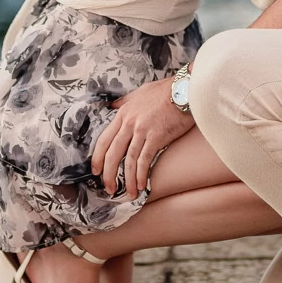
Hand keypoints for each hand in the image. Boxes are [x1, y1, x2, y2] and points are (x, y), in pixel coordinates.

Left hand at [89, 77, 196, 199]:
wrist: (184, 89)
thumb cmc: (166, 90)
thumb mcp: (140, 92)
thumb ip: (125, 101)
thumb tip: (113, 105)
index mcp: (123, 113)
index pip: (104, 139)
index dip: (98, 158)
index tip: (97, 171)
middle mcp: (129, 123)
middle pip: (113, 153)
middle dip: (109, 174)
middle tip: (108, 188)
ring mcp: (142, 130)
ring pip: (129, 160)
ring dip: (128, 180)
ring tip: (129, 194)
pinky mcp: (157, 136)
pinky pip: (145, 160)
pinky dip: (141, 175)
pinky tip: (142, 186)